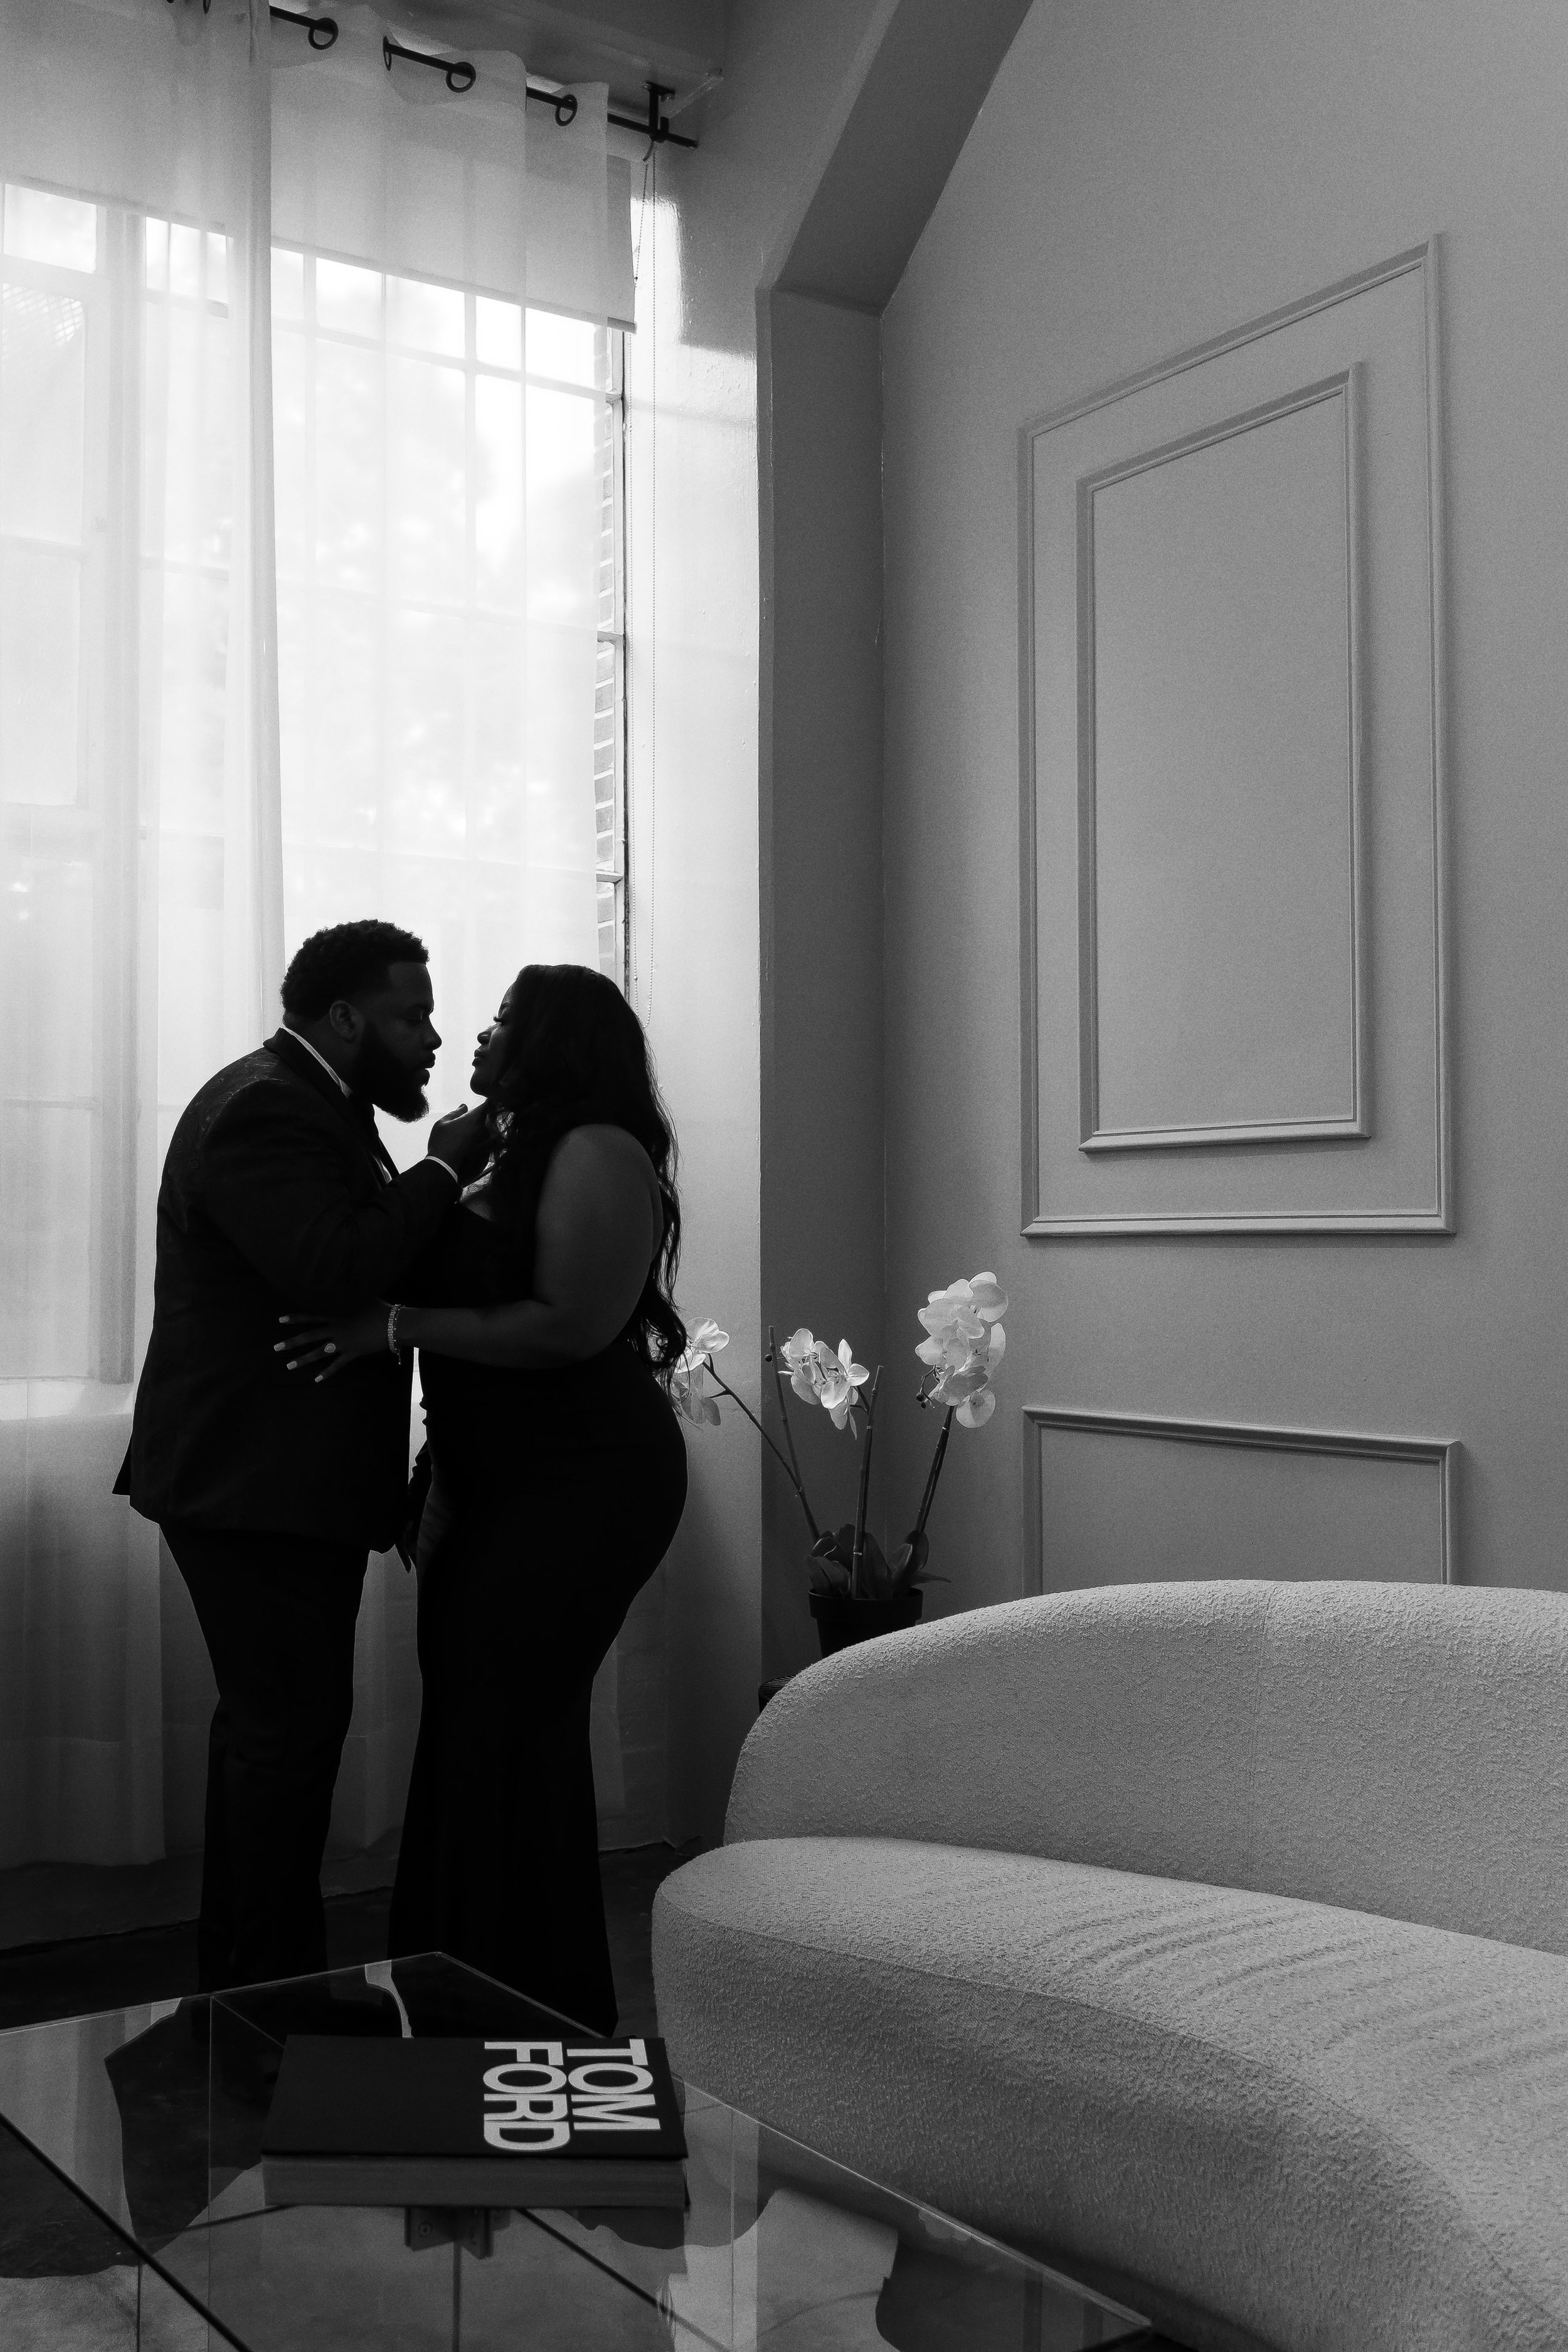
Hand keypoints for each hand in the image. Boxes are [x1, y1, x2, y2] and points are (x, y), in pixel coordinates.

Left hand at [275, 1301, 393, 1383]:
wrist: (393, 1324)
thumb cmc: (380, 1310)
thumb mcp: (364, 1300)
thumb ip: (353, 1298)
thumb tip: (350, 1288)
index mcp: (337, 1317)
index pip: (312, 1317)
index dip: (296, 1318)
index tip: (280, 1320)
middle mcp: (336, 1331)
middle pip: (309, 1336)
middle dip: (292, 1342)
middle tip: (276, 1348)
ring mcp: (343, 1344)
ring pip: (319, 1353)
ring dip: (303, 1360)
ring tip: (289, 1366)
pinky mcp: (352, 1354)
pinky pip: (337, 1365)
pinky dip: (327, 1373)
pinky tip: (316, 1380)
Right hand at [428, 1101, 488, 1181]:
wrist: (444, 1168)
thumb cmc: (441, 1143)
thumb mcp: (443, 1123)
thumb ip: (455, 1113)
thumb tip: (464, 1106)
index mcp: (475, 1118)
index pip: (489, 1104)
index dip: (488, 1102)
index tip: (483, 1102)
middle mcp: (485, 1129)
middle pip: (490, 1118)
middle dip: (483, 1118)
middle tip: (467, 1123)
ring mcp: (488, 1143)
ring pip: (489, 1132)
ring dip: (482, 1131)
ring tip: (466, 1137)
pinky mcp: (488, 1154)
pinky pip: (488, 1144)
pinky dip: (482, 1143)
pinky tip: (469, 1147)